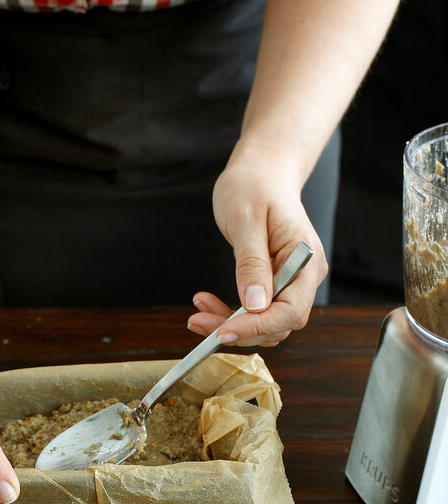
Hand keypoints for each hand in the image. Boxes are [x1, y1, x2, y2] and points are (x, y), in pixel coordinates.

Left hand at [187, 148, 327, 346]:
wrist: (261, 173)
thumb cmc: (254, 186)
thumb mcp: (246, 220)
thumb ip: (251, 263)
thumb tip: (256, 303)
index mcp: (305, 260)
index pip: (291, 310)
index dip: (258, 326)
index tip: (223, 331)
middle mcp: (305, 277)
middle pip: (279, 323)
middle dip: (239, 329)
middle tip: (198, 321)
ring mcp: (292, 283)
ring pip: (266, 323)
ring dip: (232, 325)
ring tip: (198, 311)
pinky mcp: (276, 285)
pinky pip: (257, 311)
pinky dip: (232, 315)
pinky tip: (207, 303)